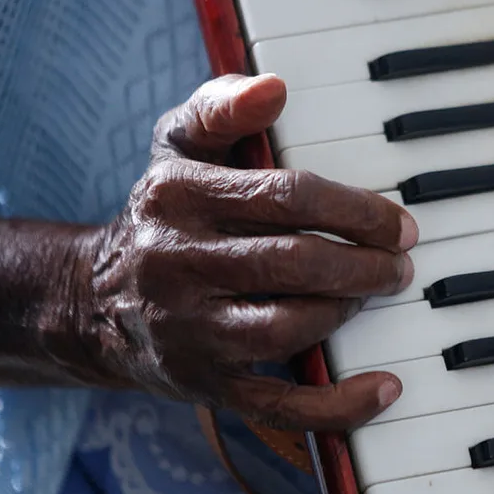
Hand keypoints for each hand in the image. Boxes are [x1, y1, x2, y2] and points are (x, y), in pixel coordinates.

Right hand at [74, 74, 416, 430]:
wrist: (94, 301)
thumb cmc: (161, 213)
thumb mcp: (177, 145)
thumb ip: (222, 106)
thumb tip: (274, 88)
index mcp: (178, 196)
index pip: (285, 196)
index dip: (354, 210)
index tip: (396, 223)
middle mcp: (176, 264)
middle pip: (293, 262)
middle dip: (362, 264)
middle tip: (399, 264)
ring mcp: (187, 331)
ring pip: (287, 328)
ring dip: (345, 311)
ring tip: (370, 295)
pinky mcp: (201, 385)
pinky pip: (278, 405)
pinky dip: (338, 404)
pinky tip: (383, 388)